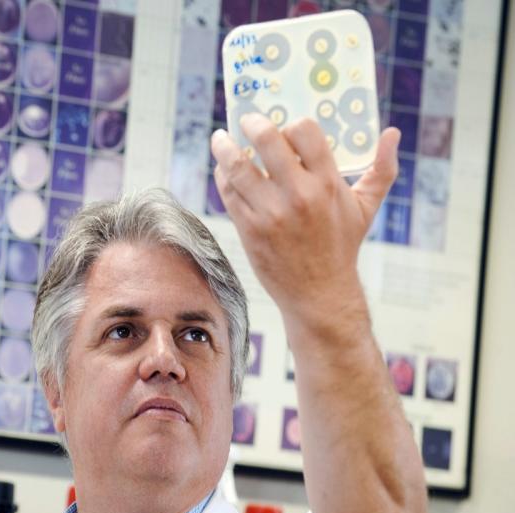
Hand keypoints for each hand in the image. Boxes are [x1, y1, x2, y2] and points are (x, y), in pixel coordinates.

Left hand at [210, 114, 399, 321]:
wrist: (319, 293)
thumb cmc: (341, 246)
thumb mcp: (366, 208)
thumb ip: (381, 169)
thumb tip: (391, 133)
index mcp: (328, 184)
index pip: (304, 132)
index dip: (292, 123)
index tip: (284, 125)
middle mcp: (299, 195)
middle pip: (266, 140)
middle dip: (252, 123)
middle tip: (247, 119)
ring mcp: (270, 212)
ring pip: (237, 166)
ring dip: (224, 146)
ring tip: (220, 138)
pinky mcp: (249, 228)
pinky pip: (228, 192)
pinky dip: (222, 176)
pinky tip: (223, 168)